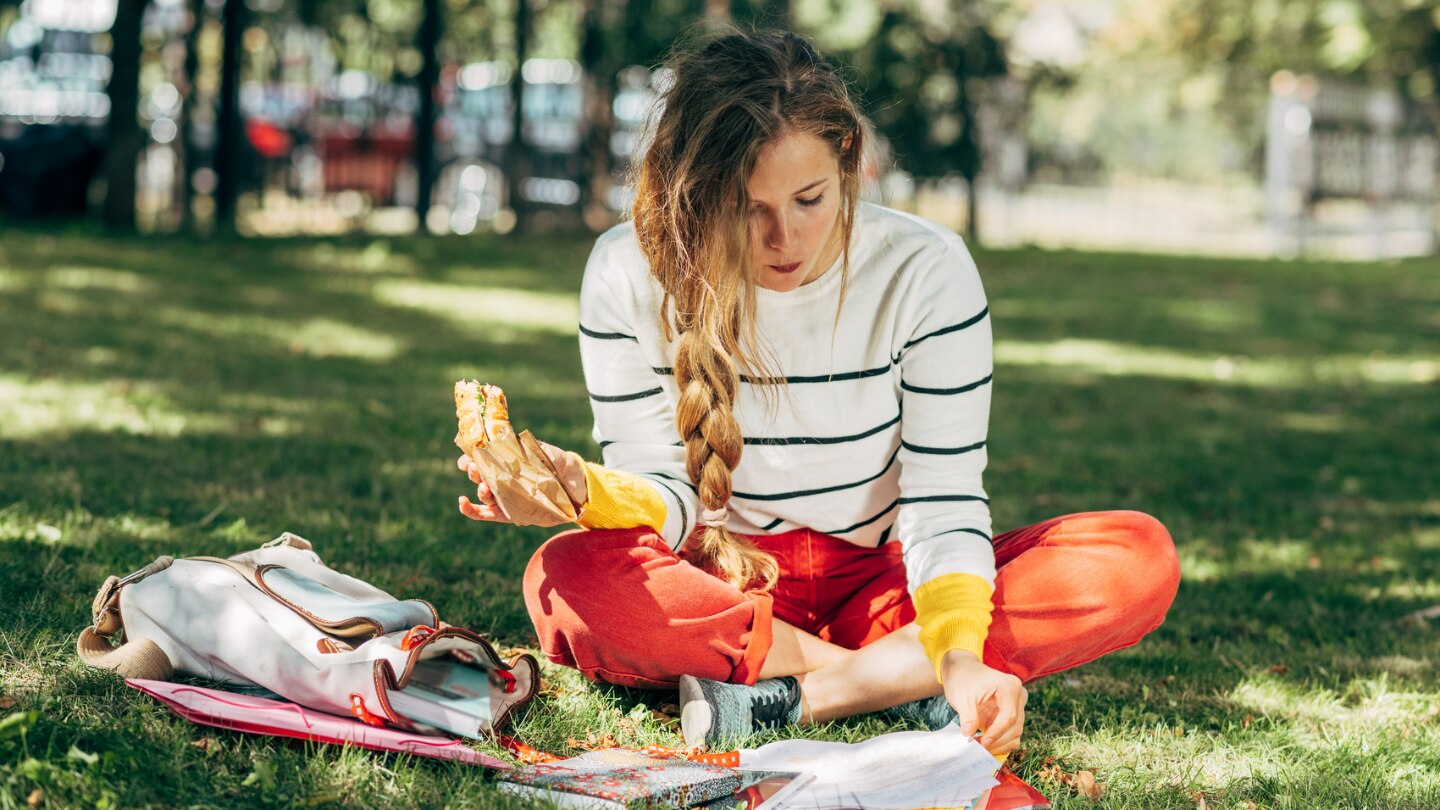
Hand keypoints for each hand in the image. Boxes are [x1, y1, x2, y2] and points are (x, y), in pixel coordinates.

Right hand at [455, 442, 587, 523]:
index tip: (469, 454)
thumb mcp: (546, 451)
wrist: (576, 485)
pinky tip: (462, 502)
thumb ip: (529, 447)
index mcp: (506, 460)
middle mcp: (501, 477)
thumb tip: (511, 441)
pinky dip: (470, 510)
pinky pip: (484, 514)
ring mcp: (503, 496)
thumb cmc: (558, 463)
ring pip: (481, 493)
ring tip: (485, 486)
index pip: (482, 456)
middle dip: (473, 470)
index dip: (470, 454)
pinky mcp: (507, 513)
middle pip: (478, 474)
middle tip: (475, 467)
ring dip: (478, 488)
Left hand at [940, 650, 1025, 757]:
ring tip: (979, 746)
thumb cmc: (963, 679)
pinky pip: (1011, 734)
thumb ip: (967, 715)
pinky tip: (984, 744)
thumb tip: (969, 734)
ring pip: (1015, 733)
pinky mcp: (1012, 716)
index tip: (983, 742)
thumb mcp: (962, 696)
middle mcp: (1019, 696)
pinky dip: (1000, 742)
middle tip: (978, 747)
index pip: (1010, 716)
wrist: (964, 672)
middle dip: (997, 740)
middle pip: (1015, 727)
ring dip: (999, 744)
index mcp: (1009, 687)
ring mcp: (1017, 707)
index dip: (998, 732)